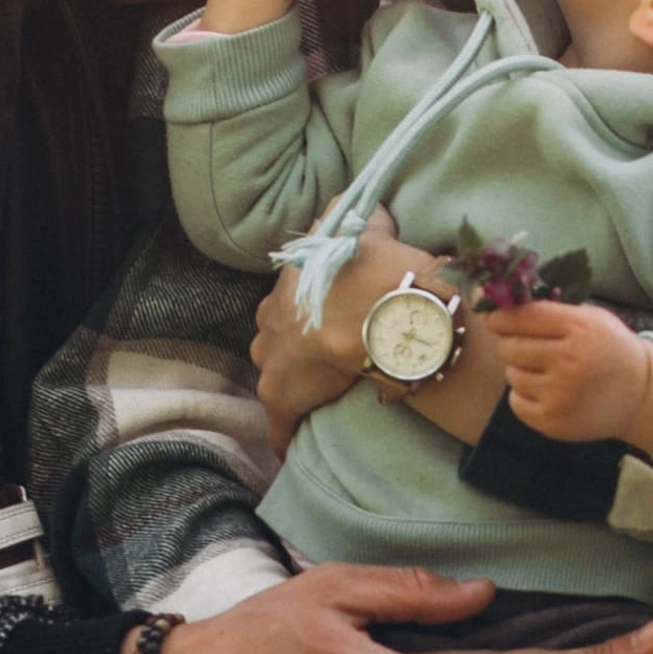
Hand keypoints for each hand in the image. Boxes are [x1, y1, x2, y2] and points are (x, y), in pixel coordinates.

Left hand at [250, 211, 408, 457]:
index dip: (311, 312)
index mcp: (292, 284)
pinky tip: (291, 449)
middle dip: (294, 346)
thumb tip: (367, 203)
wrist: (379, 314)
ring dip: (292, 382)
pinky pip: (280, 424)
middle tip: (326, 358)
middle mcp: (271, 319)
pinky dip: (286, 434)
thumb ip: (363, 215)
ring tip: (318, 395)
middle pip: (275, 336)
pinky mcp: (282, 397)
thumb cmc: (381, 273)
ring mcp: (271, 358)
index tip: (328, 324)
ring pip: (274, 373)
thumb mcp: (373, 232)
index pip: (292, 300)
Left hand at [484, 303, 652, 457]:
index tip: (495, 320)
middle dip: (512, 344)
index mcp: (579, 329)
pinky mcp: (552, 421)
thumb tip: (502, 304)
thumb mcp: (591, 318)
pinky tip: (546, 391)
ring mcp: (560, 394)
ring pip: (511, 374)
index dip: (501, 317)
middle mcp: (569, 361)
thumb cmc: (609, 349)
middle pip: (510, 347)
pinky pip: (515, 401)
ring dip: (520, 369)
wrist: (641, 394)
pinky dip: (524, 395)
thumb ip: (552, 310)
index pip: (523, 317)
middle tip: (527, 346)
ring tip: (545, 370)